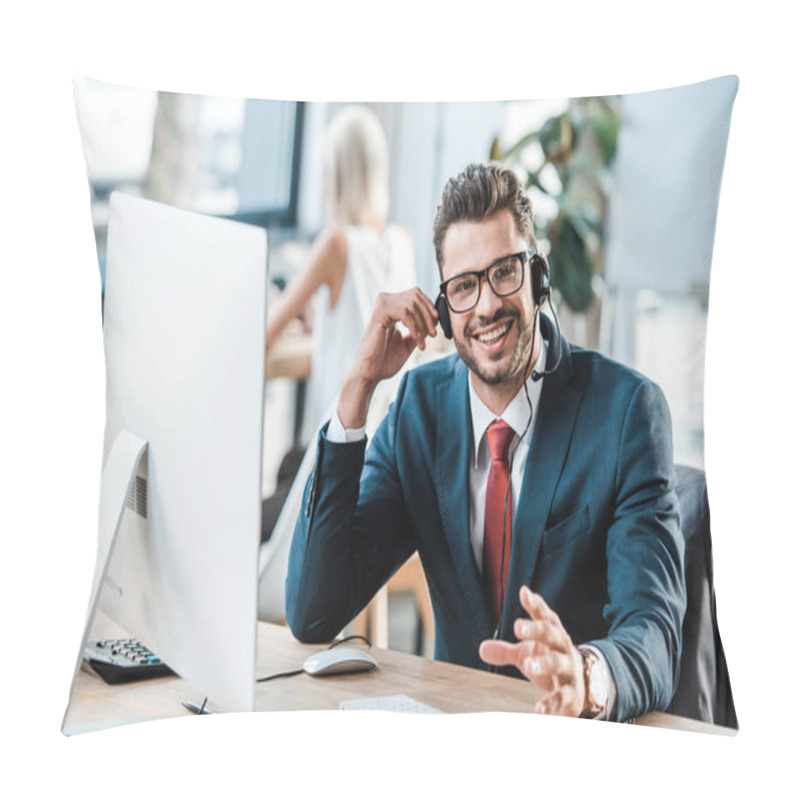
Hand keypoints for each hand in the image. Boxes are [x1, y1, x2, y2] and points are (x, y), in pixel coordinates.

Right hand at [337, 289, 437, 427]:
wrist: (371, 372)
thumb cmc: (386, 359)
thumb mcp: (409, 341)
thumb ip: (420, 328)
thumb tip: (435, 318)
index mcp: (391, 306)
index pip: (415, 294)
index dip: (428, 306)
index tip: (436, 322)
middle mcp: (385, 302)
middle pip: (415, 296)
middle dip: (428, 315)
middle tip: (433, 333)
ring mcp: (381, 306)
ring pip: (411, 304)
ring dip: (423, 324)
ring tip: (424, 342)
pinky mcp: (380, 313)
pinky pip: (405, 313)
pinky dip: (415, 328)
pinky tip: (417, 341)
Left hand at [479, 586, 585, 716]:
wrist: (583, 686)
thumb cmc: (549, 661)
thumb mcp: (527, 654)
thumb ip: (505, 651)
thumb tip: (481, 648)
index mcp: (551, 633)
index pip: (544, 615)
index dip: (535, 604)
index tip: (524, 592)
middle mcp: (561, 646)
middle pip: (551, 634)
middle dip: (536, 629)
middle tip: (518, 627)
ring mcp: (568, 668)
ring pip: (558, 662)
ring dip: (544, 663)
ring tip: (528, 665)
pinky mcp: (572, 692)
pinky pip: (562, 696)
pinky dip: (551, 703)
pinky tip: (538, 710)